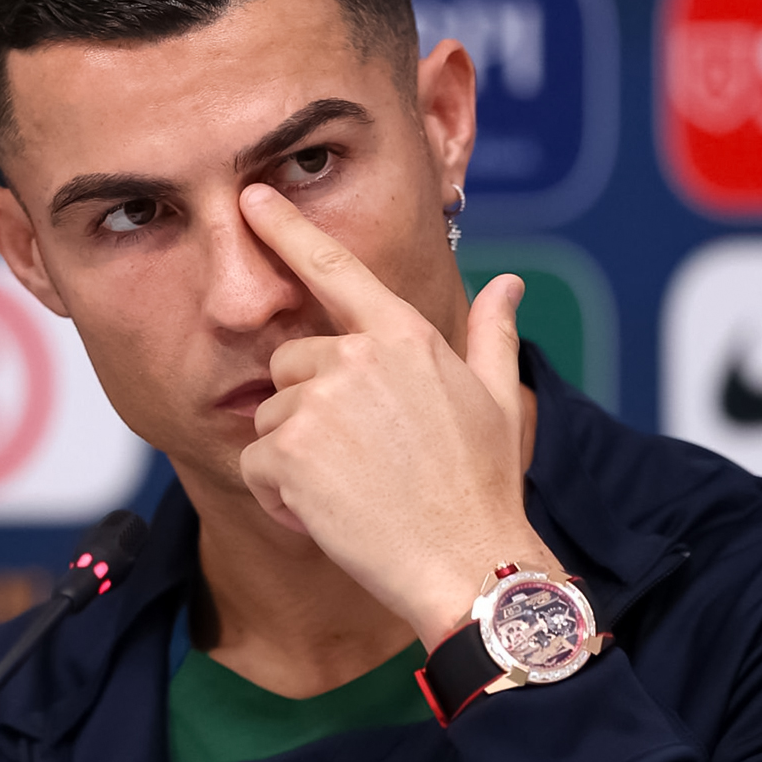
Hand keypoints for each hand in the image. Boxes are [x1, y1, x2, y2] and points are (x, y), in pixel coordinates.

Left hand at [238, 183, 549, 649]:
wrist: (468, 564)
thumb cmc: (484, 485)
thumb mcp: (498, 400)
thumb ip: (492, 334)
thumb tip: (510, 283)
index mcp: (404, 336)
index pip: (334, 268)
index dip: (287, 229)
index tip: (252, 197)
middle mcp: (357, 357)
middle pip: (290, 363)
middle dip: (310, 408)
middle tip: (359, 458)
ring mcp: (321, 403)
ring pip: (272, 417)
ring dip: (296, 458)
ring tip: (351, 491)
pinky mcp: (289, 452)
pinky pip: (256, 465)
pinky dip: (279, 497)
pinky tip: (326, 516)